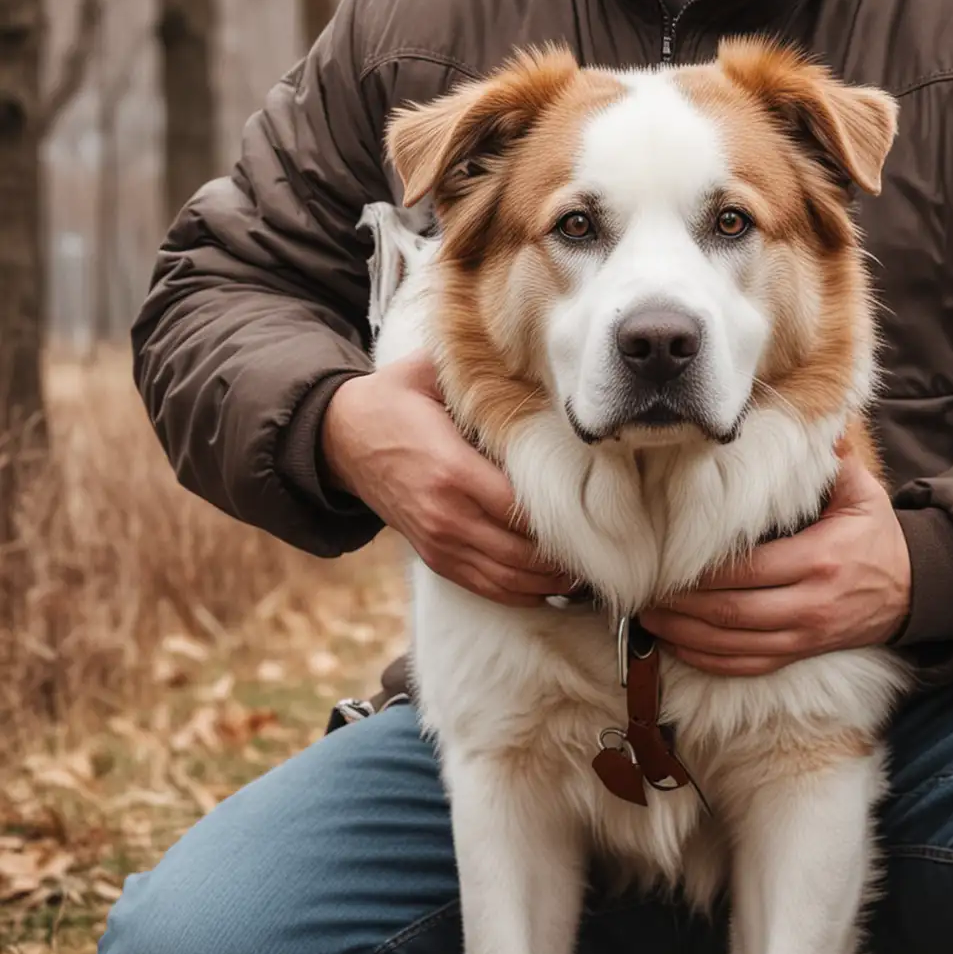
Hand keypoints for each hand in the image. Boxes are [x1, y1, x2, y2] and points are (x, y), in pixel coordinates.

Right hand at [321, 351, 579, 606]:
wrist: (341, 438)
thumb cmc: (395, 400)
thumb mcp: (432, 375)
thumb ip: (479, 375)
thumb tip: (533, 361)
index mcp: (452, 470)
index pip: (522, 507)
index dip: (565, 516)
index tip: (601, 510)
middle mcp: (447, 515)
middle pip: (523, 552)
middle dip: (568, 556)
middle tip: (609, 547)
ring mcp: (439, 542)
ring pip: (509, 578)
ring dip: (552, 581)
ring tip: (591, 570)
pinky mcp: (434, 557)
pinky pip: (485, 587)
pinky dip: (523, 593)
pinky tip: (553, 585)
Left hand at [638, 441, 911, 674]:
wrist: (913, 590)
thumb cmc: (877, 535)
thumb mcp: (863, 492)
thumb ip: (831, 460)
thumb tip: (803, 421)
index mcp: (821, 559)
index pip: (750, 570)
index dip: (704, 571)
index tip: (668, 559)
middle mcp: (810, 604)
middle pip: (732, 612)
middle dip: (682, 605)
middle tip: (644, 591)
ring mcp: (804, 636)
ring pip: (733, 645)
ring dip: (685, 635)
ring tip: (648, 618)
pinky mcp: (800, 653)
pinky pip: (746, 666)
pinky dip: (708, 659)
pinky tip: (678, 646)